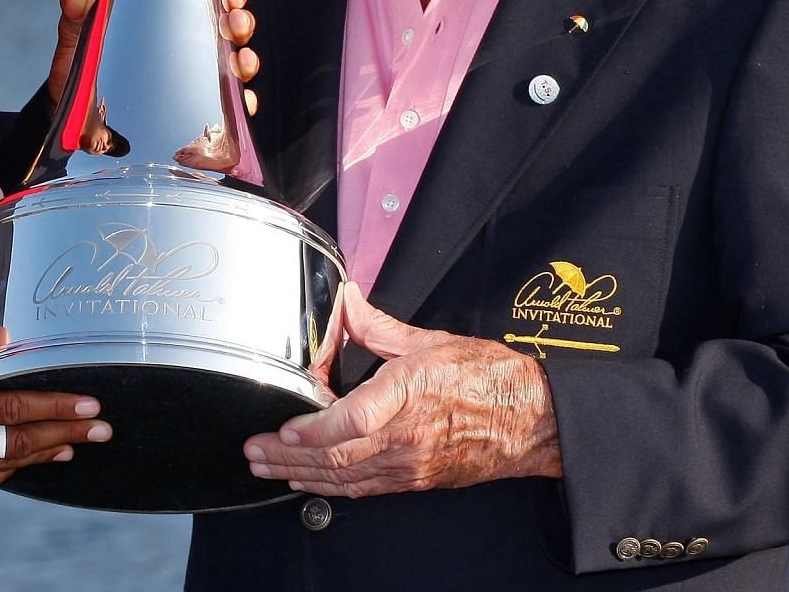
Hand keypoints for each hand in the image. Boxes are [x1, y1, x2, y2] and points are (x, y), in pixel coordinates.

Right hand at [0, 321, 111, 499]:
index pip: (11, 411)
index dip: (55, 408)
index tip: (89, 404)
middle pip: (18, 444)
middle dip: (66, 435)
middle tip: (102, 429)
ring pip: (4, 469)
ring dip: (43, 457)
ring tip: (74, 445)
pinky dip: (8, 475)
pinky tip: (24, 463)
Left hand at [46, 0, 258, 116]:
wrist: (69, 130)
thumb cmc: (75, 80)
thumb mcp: (75, 43)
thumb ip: (76, 14)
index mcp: (160, 28)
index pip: (200, 2)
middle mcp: (182, 56)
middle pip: (225, 32)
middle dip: (240, 22)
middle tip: (236, 20)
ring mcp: (190, 89)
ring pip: (232, 68)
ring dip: (247, 59)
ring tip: (242, 59)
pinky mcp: (191, 122)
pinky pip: (226, 112)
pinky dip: (241, 103)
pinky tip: (243, 100)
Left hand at [243, 284, 560, 497]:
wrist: (534, 420)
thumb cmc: (490, 378)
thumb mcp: (430, 341)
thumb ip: (378, 325)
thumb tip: (346, 301)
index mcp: (409, 392)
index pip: (354, 420)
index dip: (314, 430)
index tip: (285, 429)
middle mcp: (406, 435)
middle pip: (337, 456)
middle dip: (288, 457)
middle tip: (254, 450)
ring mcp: (410, 463)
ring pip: (345, 477)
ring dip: (301, 474)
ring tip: (267, 468)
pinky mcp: (415, 480)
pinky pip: (365, 488)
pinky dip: (330, 486)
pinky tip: (306, 480)